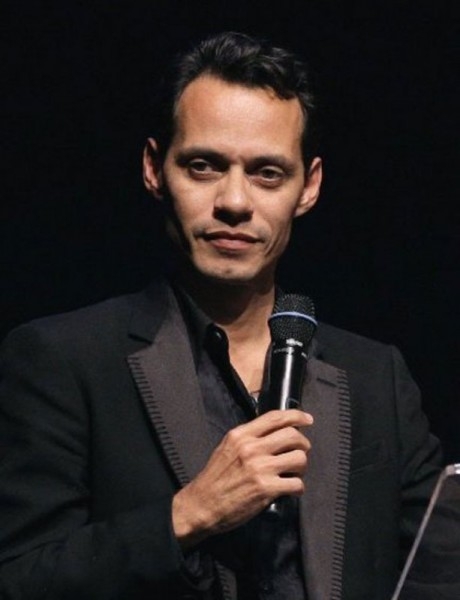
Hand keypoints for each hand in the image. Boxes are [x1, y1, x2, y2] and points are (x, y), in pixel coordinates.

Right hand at [172, 409, 312, 548]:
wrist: (202, 504)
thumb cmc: (215, 477)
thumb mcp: (227, 447)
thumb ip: (248, 437)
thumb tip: (273, 432)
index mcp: (241, 435)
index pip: (275, 418)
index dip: (296, 416)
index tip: (307, 419)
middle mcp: (252, 448)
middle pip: (292, 436)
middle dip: (303, 444)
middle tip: (301, 452)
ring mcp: (260, 468)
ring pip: (299, 458)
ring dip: (302, 467)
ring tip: (294, 473)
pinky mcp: (266, 489)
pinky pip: (297, 483)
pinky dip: (298, 487)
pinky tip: (291, 489)